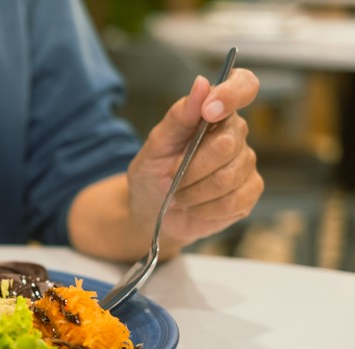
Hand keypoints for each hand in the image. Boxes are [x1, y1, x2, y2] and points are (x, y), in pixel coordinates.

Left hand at [127, 68, 262, 256]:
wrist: (153, 211)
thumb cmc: (154, 172)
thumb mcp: (156, 143)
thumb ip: (179, 115)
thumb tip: (202, 83)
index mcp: (215, 112)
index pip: (244, 85)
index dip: (232, 94)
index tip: (209, 111)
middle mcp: (236, 134)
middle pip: (226, 145)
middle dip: (189, 168)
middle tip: (170, 177)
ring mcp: (246, 163)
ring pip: (226, 178)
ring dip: (192, 192)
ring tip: (178, 194)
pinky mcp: (250, 192)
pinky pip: (232, 201)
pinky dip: (204, 208)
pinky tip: (194, 206)